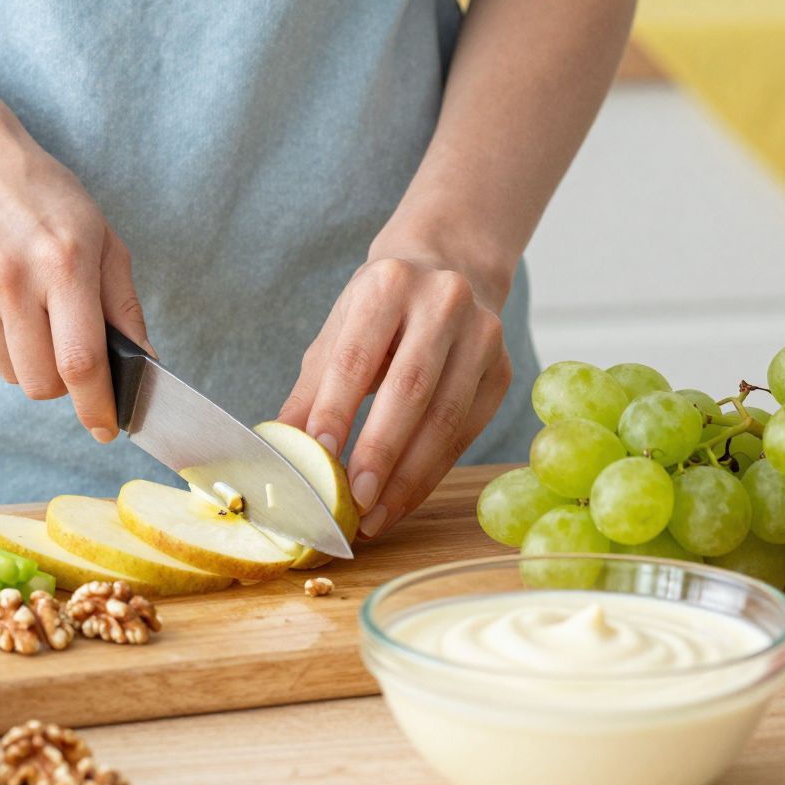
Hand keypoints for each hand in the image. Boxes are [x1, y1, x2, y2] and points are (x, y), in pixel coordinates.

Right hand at [0, 115, 147, 441]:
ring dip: (28, 359)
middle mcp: (12, 279)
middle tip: (68, 353)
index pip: (81, 361)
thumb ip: (123, 304)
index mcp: (64, 262)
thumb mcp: (101, 235)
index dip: (97, 405)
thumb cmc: (43, 196)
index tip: (107, 428)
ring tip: (29, 308)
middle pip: (40, 384)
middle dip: (63, 385)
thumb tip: (143, 364)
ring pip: (9, 373)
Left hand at [279, 252, 512, 538]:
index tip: (318, 457)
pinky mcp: (502, 370)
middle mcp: (444, 301)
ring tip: (375, 516)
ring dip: (408, 477)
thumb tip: (282, 452)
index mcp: (389, 283)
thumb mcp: (338, 332)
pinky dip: (431, 473)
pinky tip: (403, 499)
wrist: (448, 267)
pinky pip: (466, 433)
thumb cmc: (380, 310)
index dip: (337, 409)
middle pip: (410, 389)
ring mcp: (483, 335)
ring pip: (446, 417)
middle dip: (380, 452)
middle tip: (354, 503)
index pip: (357, 356)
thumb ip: (311, 391)